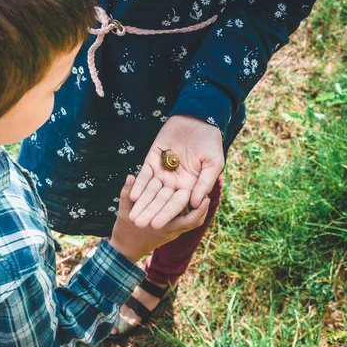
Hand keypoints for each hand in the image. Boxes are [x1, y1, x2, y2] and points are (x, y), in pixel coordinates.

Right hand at [110, 175, 210, 262]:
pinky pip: (184, 221)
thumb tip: (131, 176)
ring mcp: (171, 231)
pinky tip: (190, 199)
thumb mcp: (123, 213)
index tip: (205, 199)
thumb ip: (126, 195)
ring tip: (203, 194)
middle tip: (207, 192)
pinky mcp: (170, 229)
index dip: (199, 211)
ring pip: (190, 221)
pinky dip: (189, 211)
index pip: (188, 221)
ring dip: (197, 209)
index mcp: (163, 228)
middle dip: (201, 208)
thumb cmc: (124, 233)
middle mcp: (171, 230)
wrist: (125, 250)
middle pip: (194, 220)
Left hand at [128, 115, 223, 229]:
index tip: (157, 226)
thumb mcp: (213, 164)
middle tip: (138, 225)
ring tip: (133, 216)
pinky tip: (132, 196)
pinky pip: (144, 175)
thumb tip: (195, 204)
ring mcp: (162, 172)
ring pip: (149, 191)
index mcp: (189, 187)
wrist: (198, 121)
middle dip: (150, 212)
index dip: (166, 214)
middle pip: (160, 200)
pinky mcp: (152, 161)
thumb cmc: (210, 143)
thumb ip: (204, 183)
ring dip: (142, 203)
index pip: (176, 204)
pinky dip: (138, 185)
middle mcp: (174, 182)